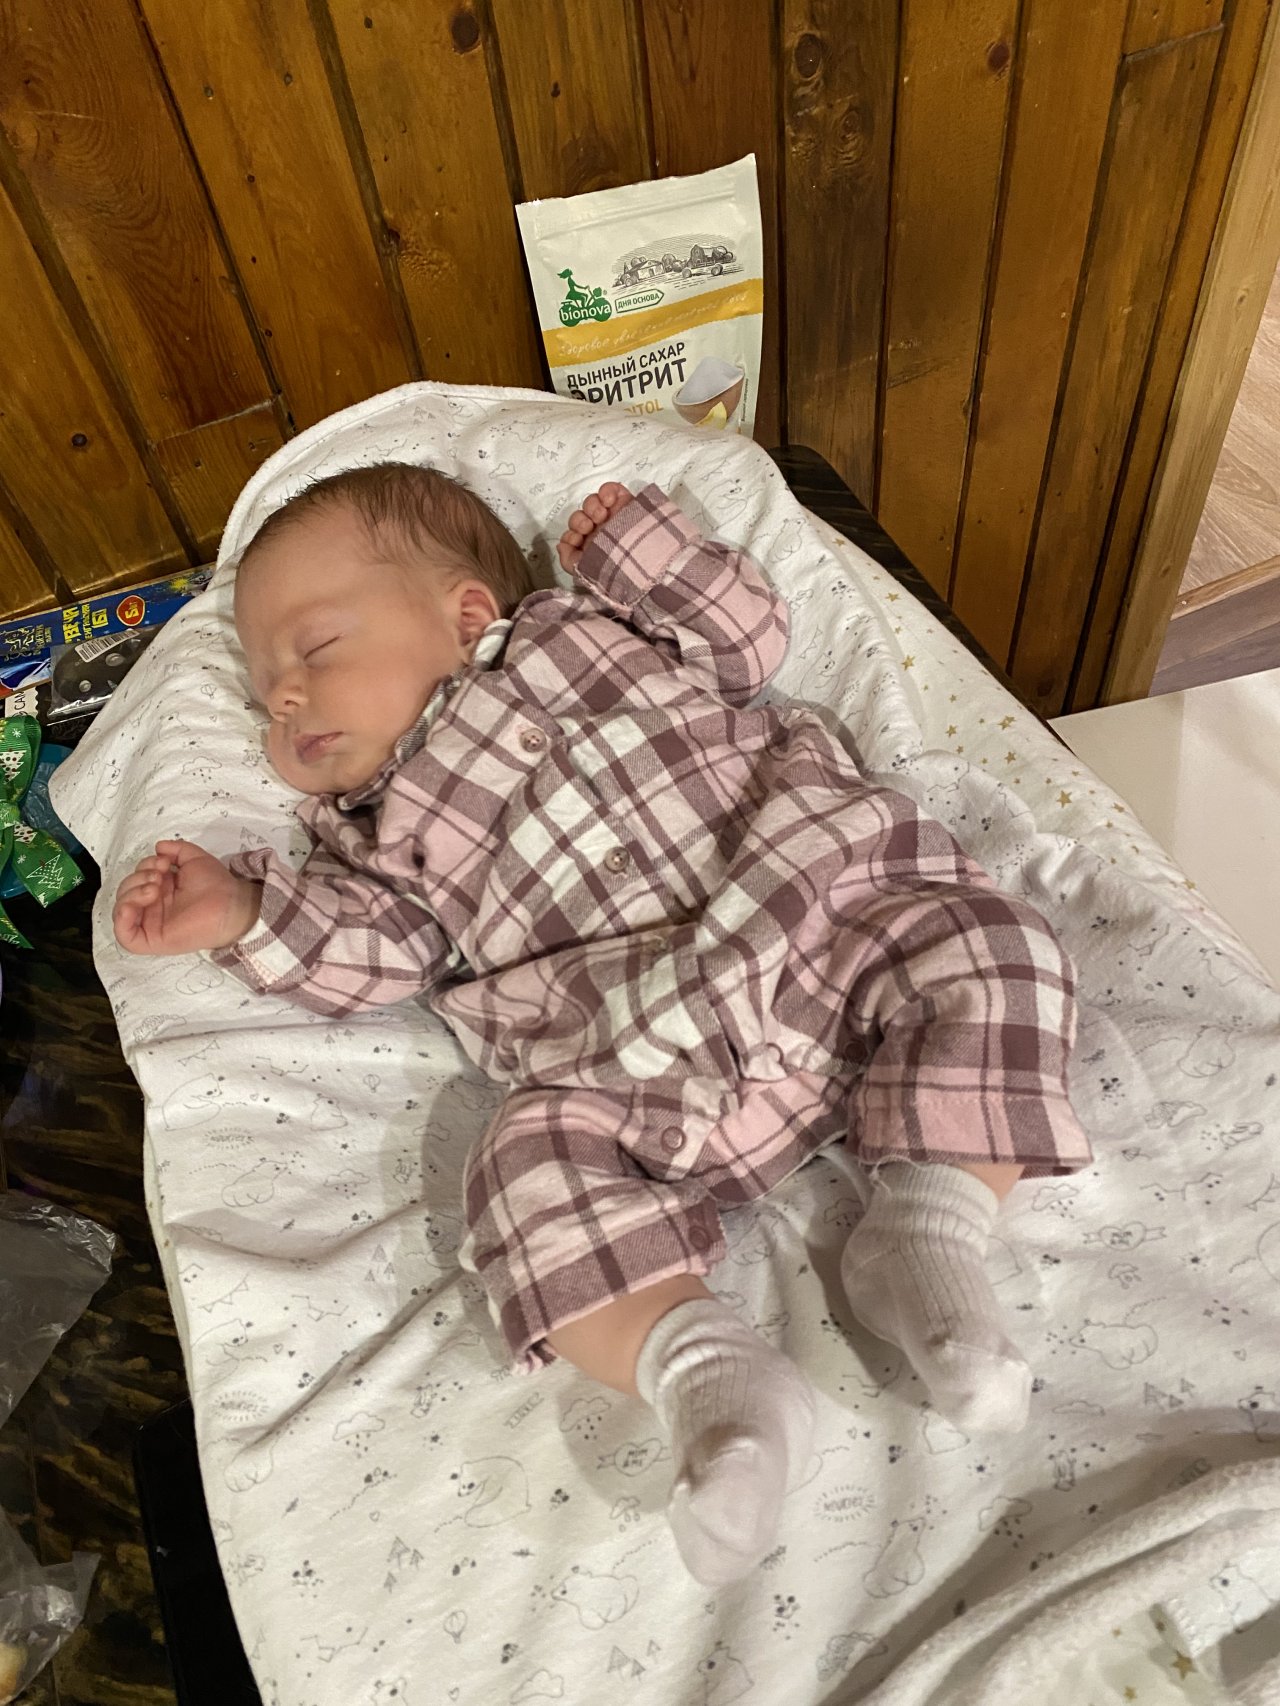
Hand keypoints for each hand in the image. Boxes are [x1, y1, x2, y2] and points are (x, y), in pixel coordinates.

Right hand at [113, 839, 260, 955]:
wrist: (231, 903)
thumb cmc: (215, 883)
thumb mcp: (193, 858)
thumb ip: (176, 849)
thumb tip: (158, 847)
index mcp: (160, 890)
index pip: (134, 877)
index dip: (143, 866)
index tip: (165, 862)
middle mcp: (153, 907)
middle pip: (125, 891)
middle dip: (137, 878)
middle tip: (159, 876)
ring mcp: (151, 924)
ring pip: (120, 911)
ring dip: (131, 893)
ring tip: (154, 888)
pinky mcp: (153, 940)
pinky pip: (124, 936)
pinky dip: (121, 919)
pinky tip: (132, 906)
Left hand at [557, 482, 633, 574]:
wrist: (642, 560)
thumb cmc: (616, 568)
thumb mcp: (587, 571)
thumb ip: (569, 560)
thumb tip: (561, 545)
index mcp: (590, 545)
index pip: (573, 532)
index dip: (572, 532)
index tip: (578, 538)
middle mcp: (600, 530)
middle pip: (581, 515)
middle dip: (580, 520)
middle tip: (590, 526)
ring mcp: (613, 515)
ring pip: (593, 501)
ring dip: (591, 506)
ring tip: (601, 515)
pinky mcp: (626, 502)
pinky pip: (612, 489)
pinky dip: (606, 491)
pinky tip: (608, 501)